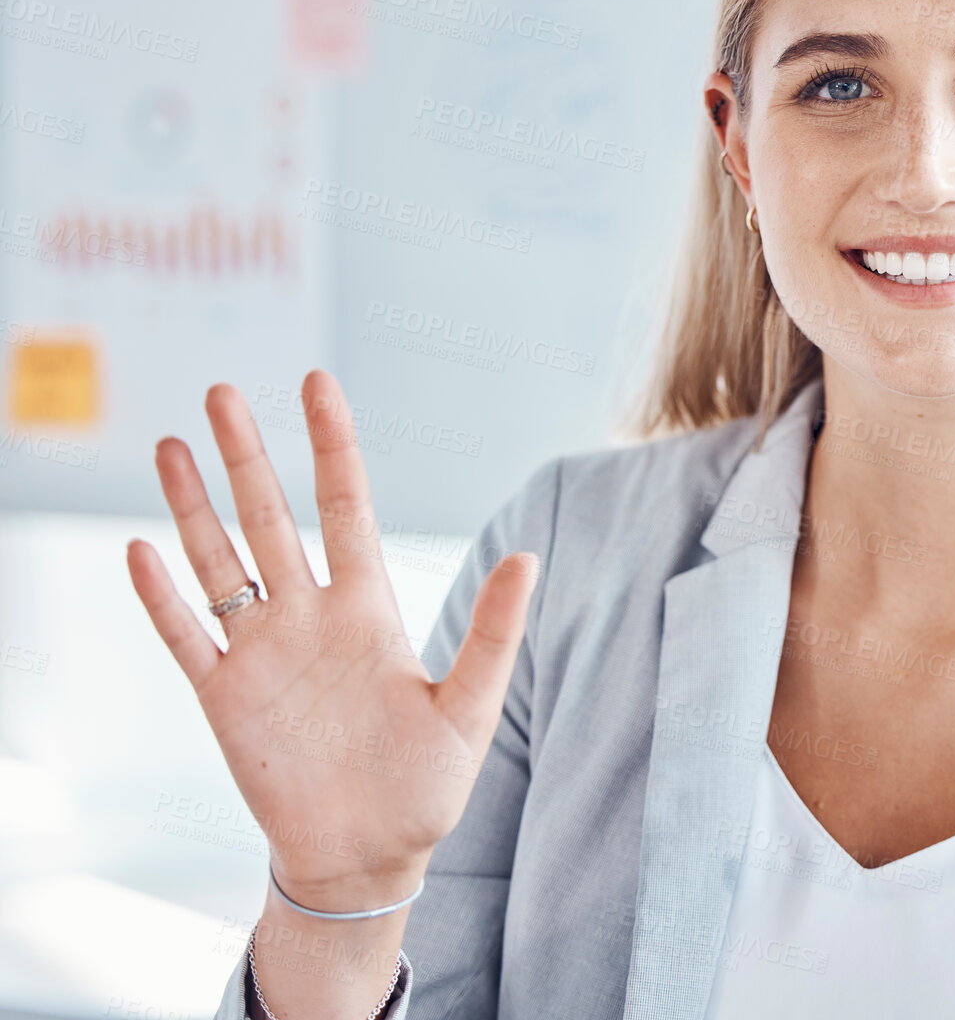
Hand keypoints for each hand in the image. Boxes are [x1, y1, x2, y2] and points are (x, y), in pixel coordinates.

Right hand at [126, 369, 537, 909]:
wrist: (368, 856)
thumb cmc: (426, 785)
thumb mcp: (470, 707)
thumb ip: (494, 633)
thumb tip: (528, 558)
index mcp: (368, 609)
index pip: (345, 506)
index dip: (331, 445)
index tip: (317, 384)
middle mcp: (309, 617)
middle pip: (270, 517)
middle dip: (247, 456)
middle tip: (221, 391)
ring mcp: (262, 653)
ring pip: (220, 562)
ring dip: (194, 506)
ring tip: (172, 444)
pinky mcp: (224, 698)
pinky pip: (187, 636)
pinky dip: (161, 598)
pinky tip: (140, 550)